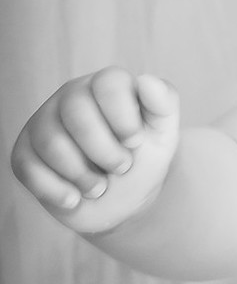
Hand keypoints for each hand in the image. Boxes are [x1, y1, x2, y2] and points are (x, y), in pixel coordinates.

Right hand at [10, 69, 180, 236]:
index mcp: (107, 86)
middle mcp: (71, 97)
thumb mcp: (163, 136)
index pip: (108, 83)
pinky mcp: (25, 152)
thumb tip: (147, 81)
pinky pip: (28, 167)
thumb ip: (164, 105)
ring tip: (99, 188)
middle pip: (76, 112)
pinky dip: (56, 190)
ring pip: (50, 141)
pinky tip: (74, 198)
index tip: (135, 143)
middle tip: (121, 169)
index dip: (123, 117)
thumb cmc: (142, 161)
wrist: (121, 202)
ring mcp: (44, 122)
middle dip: (104, 150)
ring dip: (81, 174)